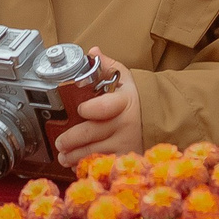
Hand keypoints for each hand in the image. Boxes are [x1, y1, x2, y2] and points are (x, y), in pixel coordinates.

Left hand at [53, 52, 141, 166]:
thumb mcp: (124, 78)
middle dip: (72, 139)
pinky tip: (78, 165)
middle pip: (93, 133)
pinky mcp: (127, 157)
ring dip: (76, 156)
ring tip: (63, 156)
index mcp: (123, 101)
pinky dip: (89, 166)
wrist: (159, 120)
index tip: (80, 109)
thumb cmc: (135, 98)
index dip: (92, 108)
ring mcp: (126, 143)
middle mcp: (125, 124)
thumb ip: (106, 66)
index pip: (106, 106)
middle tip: (60, 142)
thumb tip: (92, 51)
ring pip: (96, 151)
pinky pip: (104, 164)